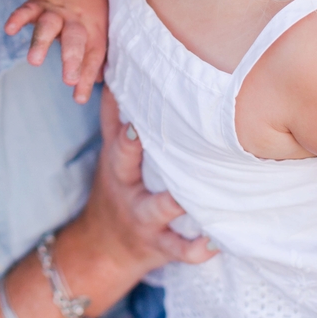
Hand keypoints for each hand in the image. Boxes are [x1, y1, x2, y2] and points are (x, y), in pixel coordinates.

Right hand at [5, 0, 106, 103]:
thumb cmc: (90, 8)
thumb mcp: (99, 30)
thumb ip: (95, 57)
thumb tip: (96, 82)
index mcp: (93, 31)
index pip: (92, 56)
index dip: (86, 77)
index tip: (79, 97)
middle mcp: (75, 22)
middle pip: (75, 40)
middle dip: (72, 59)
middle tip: (68, 79)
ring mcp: (56, 11)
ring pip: (49, 25)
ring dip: (42, 43)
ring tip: (34, 61)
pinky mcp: (38, 2)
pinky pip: (27, 10)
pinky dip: (18, 18)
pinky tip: (9, 30)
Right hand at [58, 89, 215, 310]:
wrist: (102, 250)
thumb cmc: (116, 191)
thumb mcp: (109, 155)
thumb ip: (114, 117)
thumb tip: (118, 67)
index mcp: (116, 160)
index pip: (112, 128)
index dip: (115, 107)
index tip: (120, 83)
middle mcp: (125, 185)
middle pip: (122, 161)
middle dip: (128, 146)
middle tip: (137, 130)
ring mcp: (141, 215)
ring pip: (154, 208)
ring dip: (170, 202)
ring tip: (186, 194)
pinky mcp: (159, 244)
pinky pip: (177, 249)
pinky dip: (195, 249)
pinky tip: (214, 242)